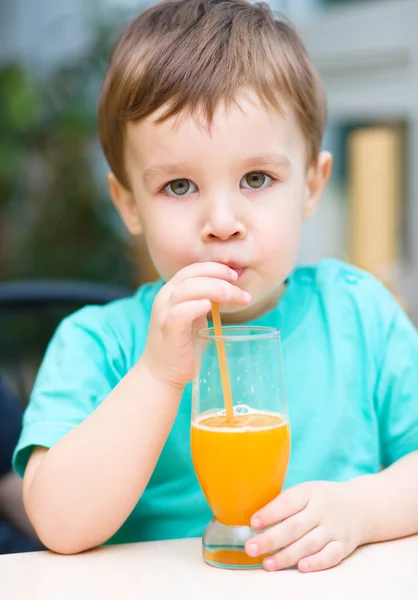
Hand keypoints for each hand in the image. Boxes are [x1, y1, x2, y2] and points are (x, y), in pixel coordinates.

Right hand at [141, 262, 250, 387]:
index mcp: (172, 291)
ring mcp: (164, 312)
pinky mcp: (168, 329)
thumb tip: (232, 289)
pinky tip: (209, 307)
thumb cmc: (183, 345)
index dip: (215, 268)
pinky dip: (195, 306)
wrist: (163, 373)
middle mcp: (165, 297)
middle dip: (220, 277)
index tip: (234, 276)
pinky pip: (180, 312)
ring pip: (188, 289)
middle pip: (193, 275)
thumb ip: (208, 300)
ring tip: (232, 297)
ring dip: (214, 289)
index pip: (193, 269)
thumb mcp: (197, 316)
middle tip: (240, 291)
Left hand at [245, 481, 364, 572]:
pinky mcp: (344, 545)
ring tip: (267, 563)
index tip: (253, 523)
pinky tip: (301, 568)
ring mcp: (334, 528)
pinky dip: (316, 562)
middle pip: (294, 526)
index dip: (270, 513)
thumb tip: (256, 522)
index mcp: (309, 492)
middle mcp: (322, 510)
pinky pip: (330, 556)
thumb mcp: (307, 491)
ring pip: (309, 544)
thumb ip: (286, 503)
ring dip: (286, 555)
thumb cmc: (323, 499)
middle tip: (251, 548)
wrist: (361, 506)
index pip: (287, 502)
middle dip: (270, 539)